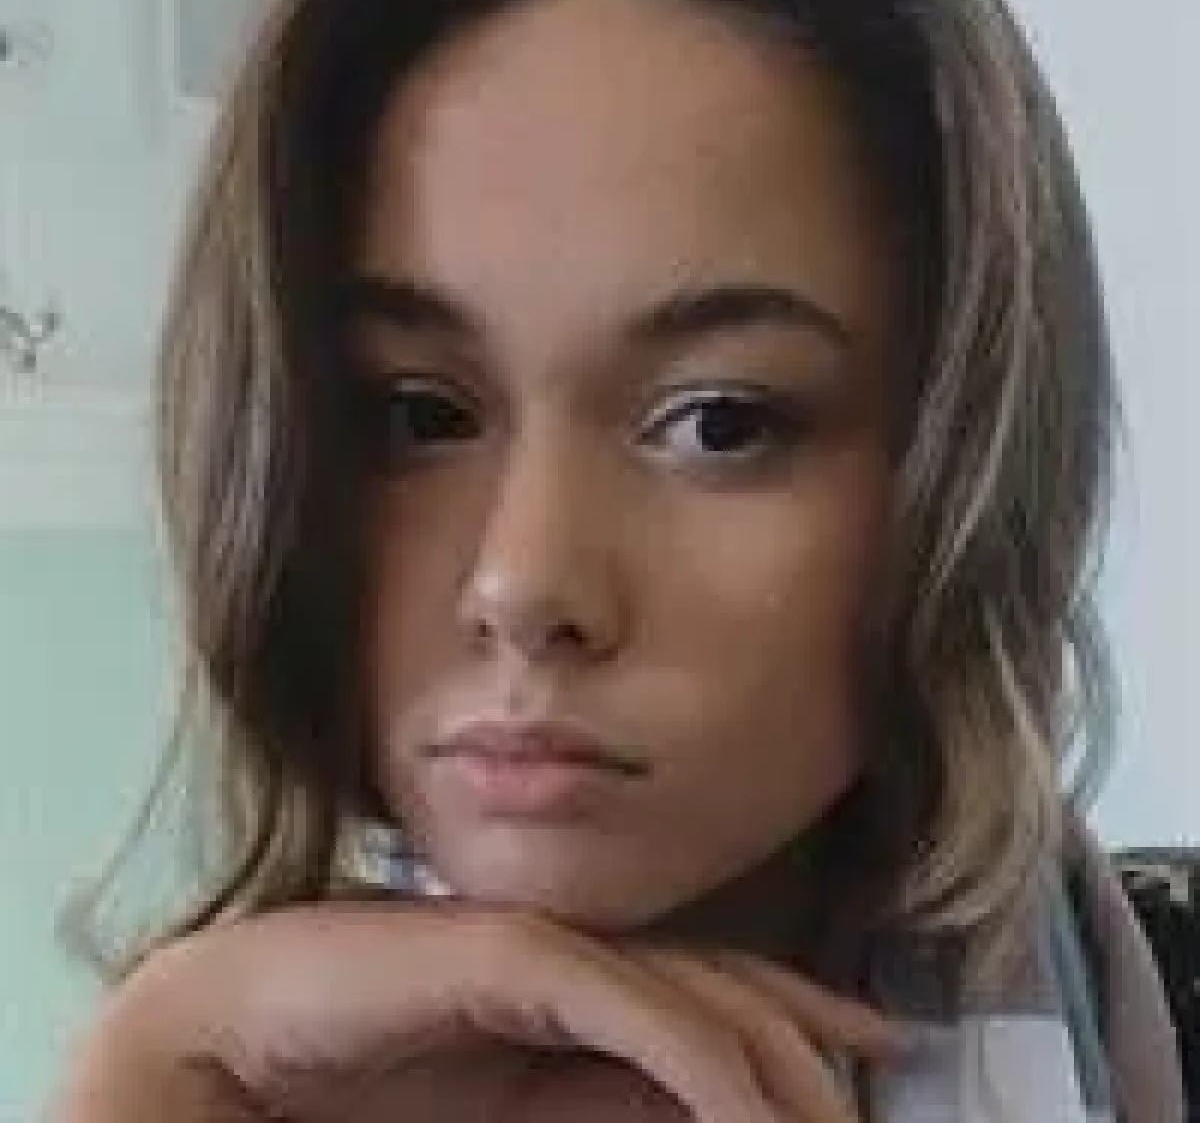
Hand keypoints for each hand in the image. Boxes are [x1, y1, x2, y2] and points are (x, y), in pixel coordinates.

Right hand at [54, 899, 900, 1121]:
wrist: (234, 1034)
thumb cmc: (363, 1078)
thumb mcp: (514, 1106)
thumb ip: (602, 1100)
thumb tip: (707, 1107)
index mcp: (580, 984)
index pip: (718, 990)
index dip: (804, 1012)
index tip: (878, 1036)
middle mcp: (579, 951)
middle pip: (730, 986)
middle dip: (813, 1039)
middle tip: (881, 1072)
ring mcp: (549, 945)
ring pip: (702, 995)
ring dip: (782, 1064)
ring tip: (836, 1118)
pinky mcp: (514, 954)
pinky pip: (638, 1014)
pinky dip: (709, 1068)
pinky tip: (754, 1113)